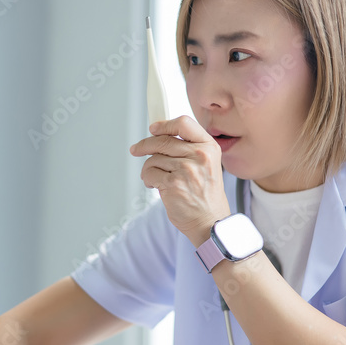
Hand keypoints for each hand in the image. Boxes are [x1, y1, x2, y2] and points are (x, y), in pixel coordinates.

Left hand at [130, 115, 231, 245]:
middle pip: (162, 140)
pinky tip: (156, 186)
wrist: (209, 221)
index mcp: (209, 147)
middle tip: (136, 149)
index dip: (164, 125)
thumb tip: (159, 137)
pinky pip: (149, 173)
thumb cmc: (205, 195)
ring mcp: (186, 169)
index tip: (154, 128)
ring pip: (153, 158)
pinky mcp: (173, 184)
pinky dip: (148, 179)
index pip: (183, 123)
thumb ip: (188, 149)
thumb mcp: (206, 165)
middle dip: (144, 145)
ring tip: (155, 178)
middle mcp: (199, 156)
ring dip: (148, 169)